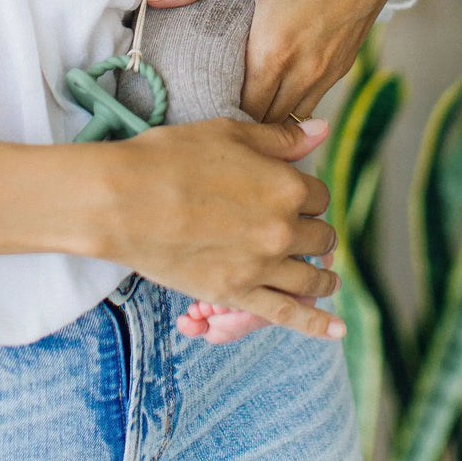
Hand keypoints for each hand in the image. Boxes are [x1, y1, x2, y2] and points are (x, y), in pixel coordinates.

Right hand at [99, 117, 343, 339]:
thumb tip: (323, 130)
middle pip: (318, 235)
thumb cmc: (172, 157)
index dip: (305, 192)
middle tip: (301, 231)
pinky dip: (317, 324)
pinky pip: (288, 314)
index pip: (318, 194)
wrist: (124, 199)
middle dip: (312, 231)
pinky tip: (337, 331)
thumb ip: (282, 138)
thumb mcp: (230, 133)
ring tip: (327, 277)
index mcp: (287, 186)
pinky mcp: (237, 294)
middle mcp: (283, 230)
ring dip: (323, 276)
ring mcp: (262, 266)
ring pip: (311, 277)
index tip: (292, 194)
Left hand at [148, 0, 408, 120]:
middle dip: (246, 127)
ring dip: (273, 116)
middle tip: (216, 121)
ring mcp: (331, 67)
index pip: (244, 113)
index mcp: (276, 52)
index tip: (200, 118)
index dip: (222, 120)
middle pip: (270, 121)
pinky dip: (296, 100)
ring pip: (297, 113)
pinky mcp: (348, 59)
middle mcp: (306, 69)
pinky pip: (317, 96)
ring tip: (245, 112)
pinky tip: (279, 88)